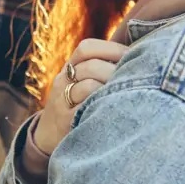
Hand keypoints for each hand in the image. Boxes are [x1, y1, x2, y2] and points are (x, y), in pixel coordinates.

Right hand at [32, 38, 128, 154]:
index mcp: (69, 68)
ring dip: (112, 88)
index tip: (132, 55)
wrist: (47, 135)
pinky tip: (116, 107)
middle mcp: (62, 81)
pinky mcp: (66, 121)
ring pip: (89, 85)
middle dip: (116, 70)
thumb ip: (100, 68)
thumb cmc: (74, 105)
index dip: (111, 49)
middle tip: (136, 77)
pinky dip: (103, 105)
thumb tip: (137, 56)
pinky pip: (86, 108)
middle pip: (91, 66)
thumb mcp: (79, 82)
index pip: (86, 48)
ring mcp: (62, 101)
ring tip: (128, 93)